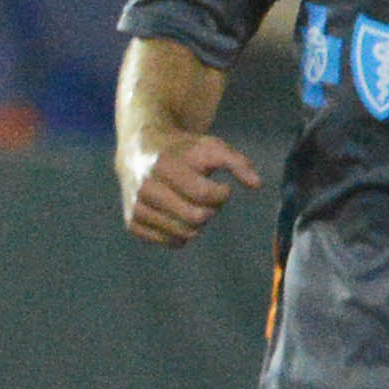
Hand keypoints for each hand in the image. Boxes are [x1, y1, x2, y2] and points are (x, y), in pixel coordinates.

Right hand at [123, 132, 260, 245]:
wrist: (138, 152)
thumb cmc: (182, 151)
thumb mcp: (210, 146)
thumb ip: (237, 162)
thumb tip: (257, 184)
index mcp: (163, 165)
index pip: (204, 195)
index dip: (221, 194)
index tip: (222, 187)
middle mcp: (145, 187)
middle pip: (195, 218)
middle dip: (210, 211)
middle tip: (207, 199)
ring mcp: (136, 207)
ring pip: (183, 234)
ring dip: (197, 223)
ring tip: (191, 205)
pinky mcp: (132, 223)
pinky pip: (170, 242)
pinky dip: (181, 233)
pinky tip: (178, 215)